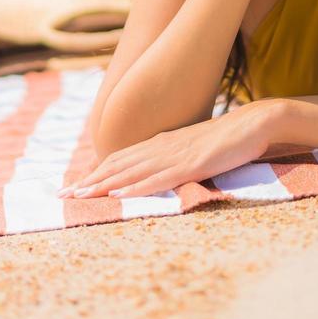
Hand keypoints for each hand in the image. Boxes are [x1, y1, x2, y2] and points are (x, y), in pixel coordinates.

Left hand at [58, 100, 277, 198]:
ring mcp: (176, 155)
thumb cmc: (227, 138)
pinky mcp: (191, 164)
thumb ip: (173, 157)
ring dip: (103, 184)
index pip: (121, 158)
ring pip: (131, 171)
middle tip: (63, 193)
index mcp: (162, 142)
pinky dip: (136, 186)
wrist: (254, 123)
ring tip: (79, 195)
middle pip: (118, 164)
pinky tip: (119, 193)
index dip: (96, 172)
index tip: (74, 184)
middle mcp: (162, 146)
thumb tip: (156, 169)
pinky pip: (158, 178)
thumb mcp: (193, 147)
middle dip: (89, 179)